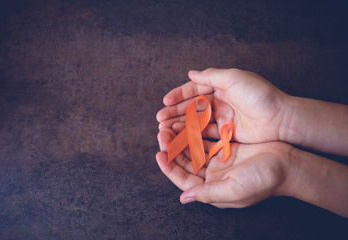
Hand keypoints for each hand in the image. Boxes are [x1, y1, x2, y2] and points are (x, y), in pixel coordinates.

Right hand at [156, 68, 289, 143]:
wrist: (280, 119)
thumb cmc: (259, 95)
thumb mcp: (234, 78)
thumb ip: (211, 75)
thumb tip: (191, 73)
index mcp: (222, 86)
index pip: (195, 89)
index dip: (179, 95)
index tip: (165, 101)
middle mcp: (221, 101)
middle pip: (193, 106)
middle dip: (175, 111)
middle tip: (160, 118)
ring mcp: (223, 118)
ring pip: (196, 121)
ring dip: (180, 124)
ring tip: (165, 128)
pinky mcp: (227, 133)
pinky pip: (206, 134)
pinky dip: (192, 135)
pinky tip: (180, 136)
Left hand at [156, 128, 291, 207]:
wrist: (288, 165)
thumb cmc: (263, 180)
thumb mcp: (234, 190)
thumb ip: (208, 194)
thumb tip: (183, 198)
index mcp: (212, 188)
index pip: (183, 179)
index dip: (169, 167)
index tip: (159, 153)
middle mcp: (212, 176)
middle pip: (185, 162)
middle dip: (172, 149)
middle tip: (162, 133)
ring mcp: (219, 161)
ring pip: (193, 149)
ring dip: (181, 139)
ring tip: (170, 126)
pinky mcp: (226, 148)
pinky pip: (205, 140)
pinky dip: (195, 132)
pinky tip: (187, 123)